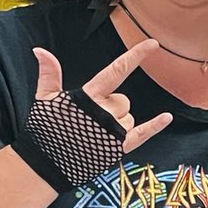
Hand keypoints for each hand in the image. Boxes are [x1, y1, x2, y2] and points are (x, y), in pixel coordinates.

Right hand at [34, 40, 172, 153]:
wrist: (44, 163)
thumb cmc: (44, 130)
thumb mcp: (45, 98)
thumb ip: (49, 73)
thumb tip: (40, 50)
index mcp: (89, 97)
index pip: (117, 70)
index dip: (135, 56)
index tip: (152, 45)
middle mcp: (105, 111)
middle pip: (122, 101)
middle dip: (110, 107)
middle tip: (89, 120)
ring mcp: (114, 130)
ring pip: (128, 118)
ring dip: (117, 123)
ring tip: (94, 134)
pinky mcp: (119, 147)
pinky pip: (143, 134)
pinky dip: (155, 126)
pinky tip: (167, 117)